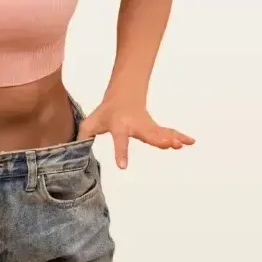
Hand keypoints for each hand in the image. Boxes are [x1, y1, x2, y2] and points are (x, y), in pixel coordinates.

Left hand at [77, 99, 194, 169]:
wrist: (123, 94)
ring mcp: (147, 125)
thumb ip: (83, 136)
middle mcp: (135, 125)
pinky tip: (191, 142)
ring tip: (181, 144)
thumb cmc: (106, 112)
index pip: (119, 140)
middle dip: (156, 139)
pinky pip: (168, 132)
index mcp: (119, 125)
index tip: (122, 166)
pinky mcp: (155, 127)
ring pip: (159, 132)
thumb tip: (70, 153)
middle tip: (167, 145)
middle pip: (146, 133)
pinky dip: (180, 136)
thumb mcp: (91, 122)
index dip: (120, 152)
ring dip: (171, 138)